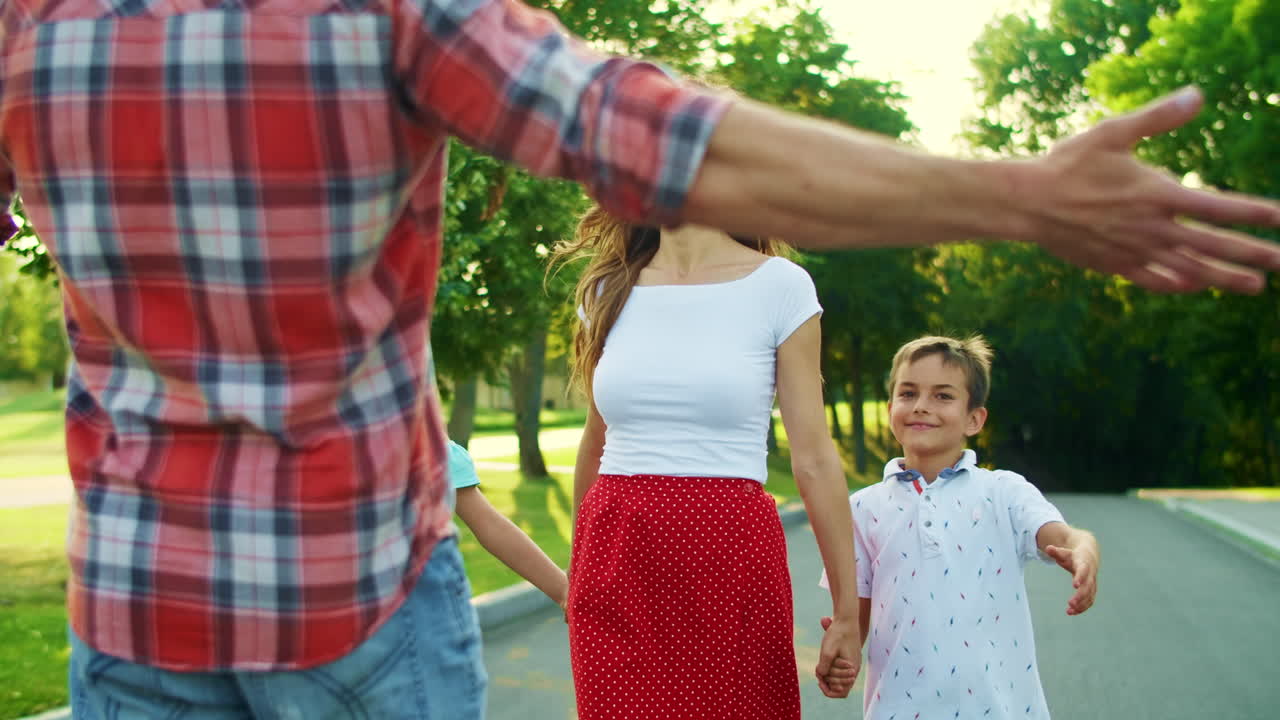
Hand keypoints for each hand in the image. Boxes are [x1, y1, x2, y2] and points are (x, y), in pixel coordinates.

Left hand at [816, 615, 860, 698]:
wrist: (847, 620)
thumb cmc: (837, 634)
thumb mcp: (827, 649)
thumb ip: (824, 665)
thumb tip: (821, 676)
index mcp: (851, 669)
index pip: (842, 693)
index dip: (828, 690)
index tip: (819, 680)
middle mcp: (854, 670)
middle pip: (840, 688)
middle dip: (827, 682)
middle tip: (818, 671)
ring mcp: (854, 665)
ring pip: (841, 680)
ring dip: (829, 676)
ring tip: (820, 666)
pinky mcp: (851, 660)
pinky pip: (842, 673)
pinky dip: (833, 671)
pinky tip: (824, 663)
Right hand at [1020, 86, 1279, 293]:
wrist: (1027, 203)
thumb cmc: (1068, 163)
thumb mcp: (1114, 132)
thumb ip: (1158, 117)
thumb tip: (1198, 96)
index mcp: (1156, 194)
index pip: (1217, 206)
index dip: (1252, 213)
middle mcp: (1151, 227)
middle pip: (1212, 244)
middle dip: (1252, 254)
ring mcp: (1134, 250)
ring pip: (1189, 269)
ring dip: (1225, 278)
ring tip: (1255, 286)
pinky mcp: (1115, 264)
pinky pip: (1155, 280)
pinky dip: (1180, 284)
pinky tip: (1197, 285)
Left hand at [1044, 543, 1097, 615]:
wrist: (1089, 556)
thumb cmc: (1073, 555)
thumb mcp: (1064, 552)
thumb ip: (1056, 551)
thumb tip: (1047, 548)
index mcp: (1084, 564)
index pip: (1083, 571)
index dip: (1080, 577)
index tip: (1074, 585)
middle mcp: (1090, 575)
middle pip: (1088, 587)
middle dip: (1080, 596)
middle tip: (1070, 603)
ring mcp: (1093, 584)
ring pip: (1090, 596)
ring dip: (1081, 605)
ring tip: (1069, 611)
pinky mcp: (1092, 591)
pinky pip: (1089, 601)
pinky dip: (1082, 608)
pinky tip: (1072, 612)